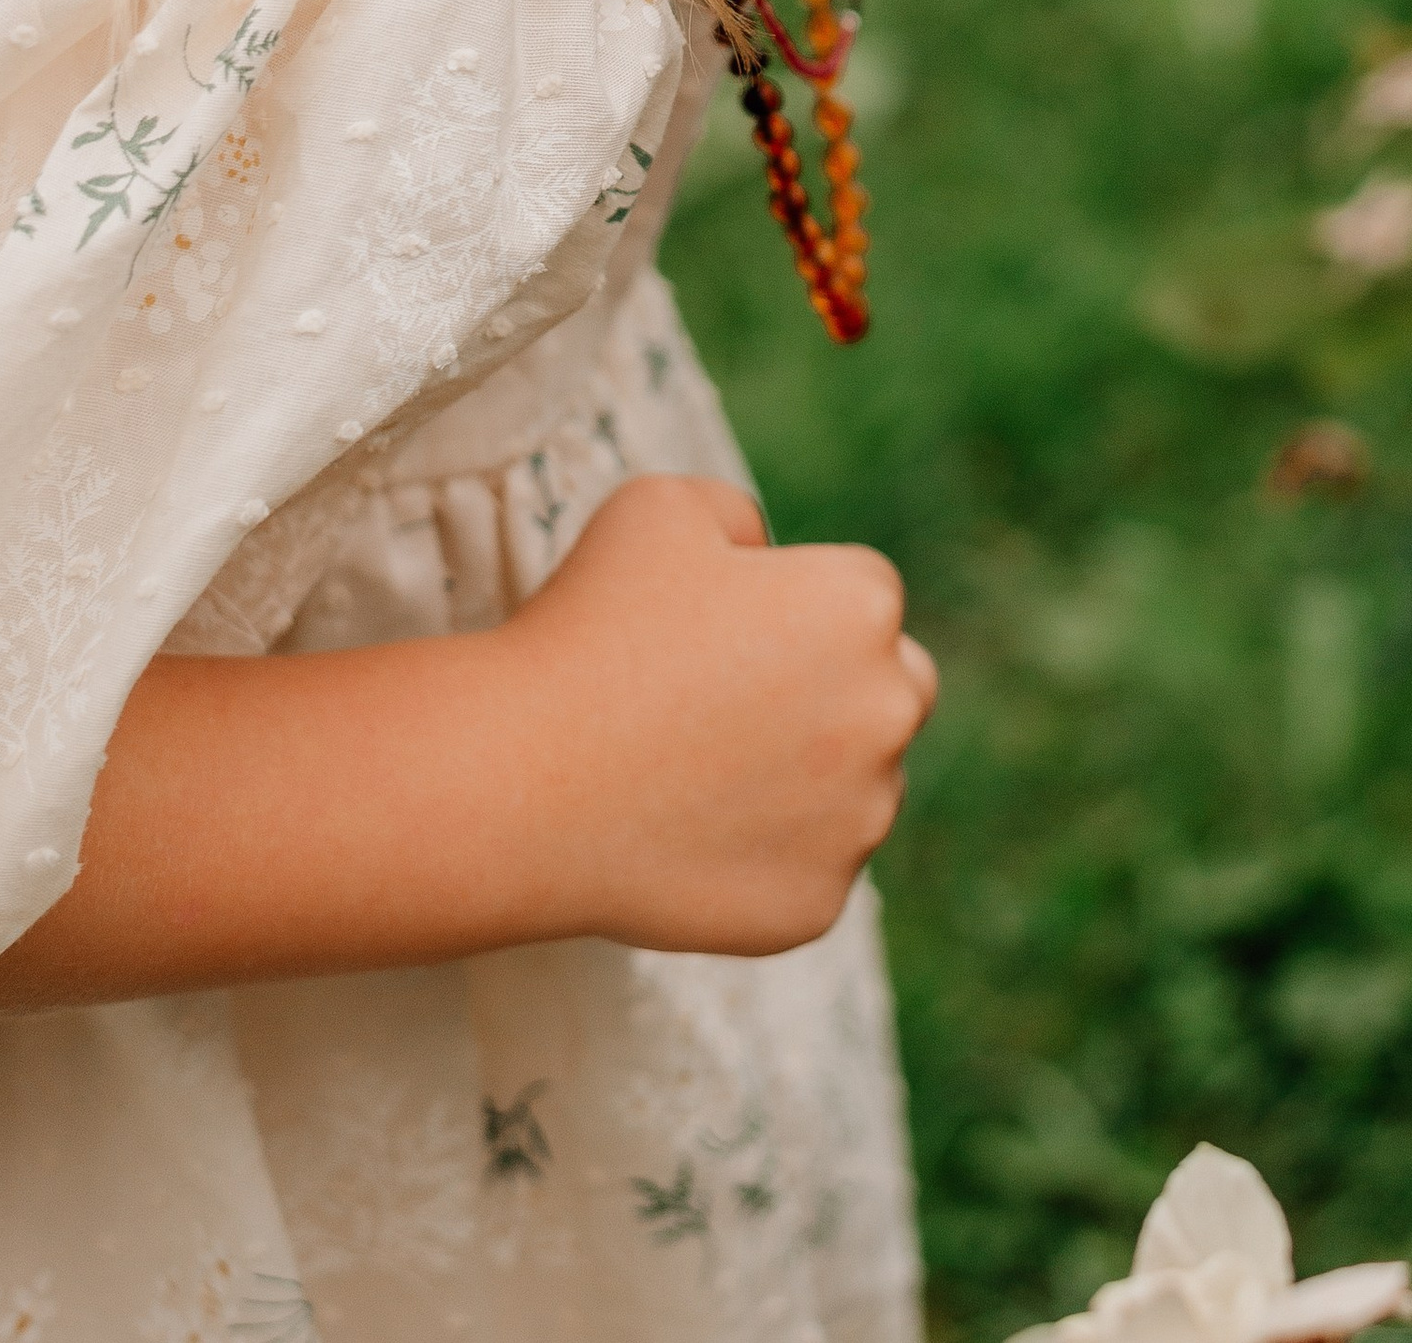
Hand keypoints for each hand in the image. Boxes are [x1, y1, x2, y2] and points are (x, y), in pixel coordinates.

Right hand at [497, 474, 937, 956]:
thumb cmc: (586, 627)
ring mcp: (858, 819)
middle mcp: (887, 710)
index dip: (790, 609)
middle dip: (839, 693)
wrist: (518, 780)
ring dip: (811, 783)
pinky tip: (689, 841)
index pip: (863, 597)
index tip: (719, 635)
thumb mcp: (661, 506)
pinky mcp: (818, 904)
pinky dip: (767, 861)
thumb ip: (739, 516)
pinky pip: (813, 873)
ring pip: (862, 790)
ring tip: (698, 779)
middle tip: (736, 710)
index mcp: (862, 605)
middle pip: (892, 691)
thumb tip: (768, 558)